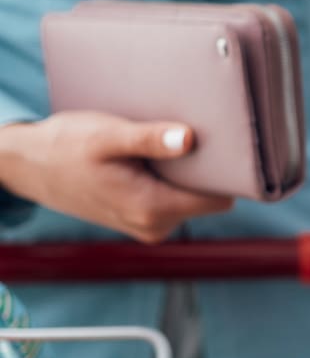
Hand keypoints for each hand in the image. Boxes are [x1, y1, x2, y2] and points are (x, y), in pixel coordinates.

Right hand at [0, 113, 233, 242]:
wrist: (30, 165)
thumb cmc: (66, 146)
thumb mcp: (107, 136)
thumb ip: (149, 139)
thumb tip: (189, 140)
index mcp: (151, 209)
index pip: (219, 198)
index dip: (229, 171)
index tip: (231, 143)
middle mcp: (154, 225)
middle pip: (209, 196)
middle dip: (208, 167)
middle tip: (198, 132)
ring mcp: (149, 225)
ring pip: (193, 196)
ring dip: (189, 171)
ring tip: (171, 140)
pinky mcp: (143, 217)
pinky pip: (176, 196)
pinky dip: (173, 175)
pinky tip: (158, 154)